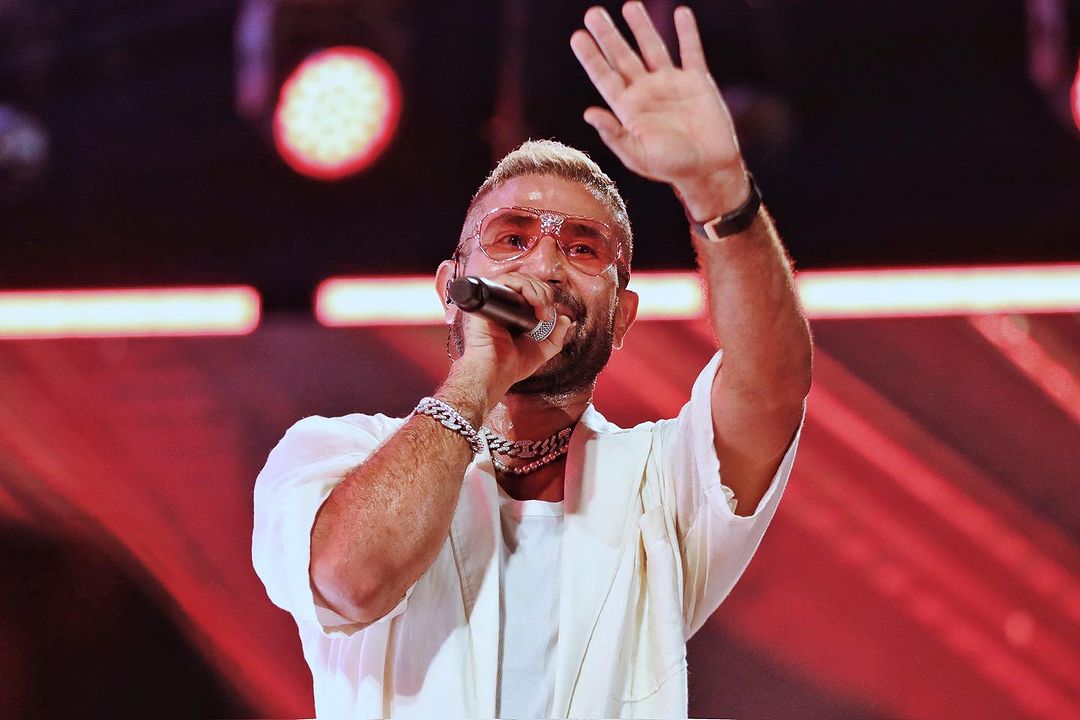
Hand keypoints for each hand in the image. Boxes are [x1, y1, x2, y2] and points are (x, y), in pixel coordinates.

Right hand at [455, 272, 572, 403]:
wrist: (496, 372)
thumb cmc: (512, 365)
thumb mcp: (542, 350)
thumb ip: (556, 335)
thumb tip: (566, 318)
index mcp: (513, 313)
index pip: (531, 291)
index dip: (545, 296)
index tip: (550, 316)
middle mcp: (502, 305)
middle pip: (527, 281)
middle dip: (544, 293)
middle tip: (547, 315)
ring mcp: (493, 300)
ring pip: (518, 278)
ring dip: (537, 291)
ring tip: (541, 311)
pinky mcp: (486, 298)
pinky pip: (505, 280)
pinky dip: (524, 286)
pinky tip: (533, 302)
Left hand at [571, 2, 748, 219]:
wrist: (709, 169)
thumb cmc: (671, 168)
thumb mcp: (638, 155)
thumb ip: (614, 134)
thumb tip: (588, 113)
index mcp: (629, 109)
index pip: (605, 77)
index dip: (591, 57)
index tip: (578, 36)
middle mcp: (646, 92)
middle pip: (623, 57)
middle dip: (608, 35)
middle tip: (593, 13)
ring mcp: (671, 85)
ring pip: (653, 48)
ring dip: (642, 27)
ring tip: (630, 5)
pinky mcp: (697, 82)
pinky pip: (691, 52)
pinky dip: (687, 32)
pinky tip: (680, 13)